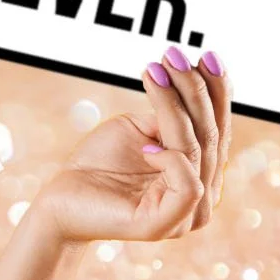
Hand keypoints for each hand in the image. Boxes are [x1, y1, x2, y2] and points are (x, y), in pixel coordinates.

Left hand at [35, 45, 230, 245]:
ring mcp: (186, 214)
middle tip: (173, 55)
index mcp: (201, 172)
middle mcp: (202, 194)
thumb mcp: (139, 129)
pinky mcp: (164, 224)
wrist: (61, 198)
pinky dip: (171, 158)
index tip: (206, 55)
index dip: (216, 91)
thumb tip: (192, 92)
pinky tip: (145, 145)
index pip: (217, 127)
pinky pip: (188, 185)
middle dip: (194, 89)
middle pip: (210, 134)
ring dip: (175, 106)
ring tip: (154, 74)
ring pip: (196, 150)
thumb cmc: (99, 163)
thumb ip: (171, 118)